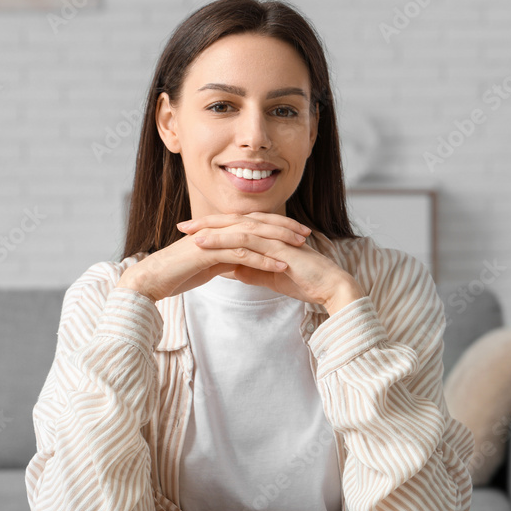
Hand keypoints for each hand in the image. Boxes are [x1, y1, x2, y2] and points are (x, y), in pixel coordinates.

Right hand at [117, 212, 307, 301]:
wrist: (150, 281)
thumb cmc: (175, 275)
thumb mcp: (206, 266)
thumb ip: (223, 260)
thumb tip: (238, 264)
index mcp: (217, 231)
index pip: (251, 224)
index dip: (274, 226)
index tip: (295, 232)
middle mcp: (217, 230)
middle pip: (256, 224)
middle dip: (283, 228)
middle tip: (306, 233)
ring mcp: (212, 239)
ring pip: (252, 235)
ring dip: (278, 240)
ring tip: (300, 247)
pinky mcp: (208, 253)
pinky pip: (241, 254)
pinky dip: (263, 259)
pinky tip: (280, 265)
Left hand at [177, 212, 363, 312]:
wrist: (329, 287)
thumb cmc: (305, 281)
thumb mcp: (270, 276)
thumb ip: (252, 270)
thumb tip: (232, 270)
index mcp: (267, 236)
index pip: (236, 228)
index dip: (214, 229)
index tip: (191, 233)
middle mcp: (268, 231)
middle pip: (232, 222)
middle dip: (205, 223)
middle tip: (181, 225)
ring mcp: (272, 236)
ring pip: (234, 228)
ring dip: (209, 229)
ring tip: (186, 232)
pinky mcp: (275, 246)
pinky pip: (243, 240)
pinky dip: (221, 240)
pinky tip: (203, 243)